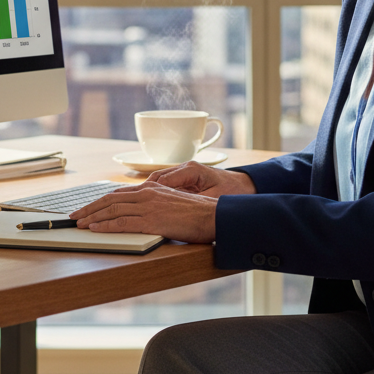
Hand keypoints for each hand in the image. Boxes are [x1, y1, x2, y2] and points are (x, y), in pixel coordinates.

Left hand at [70, 183, 218, 241]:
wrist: (213, 215)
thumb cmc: (196, 213)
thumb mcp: (172, 203)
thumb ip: (155, 205)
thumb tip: (141, 214)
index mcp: (151, 188)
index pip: (118, 193)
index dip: (99, 201)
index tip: (87, 208)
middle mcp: (147, 193)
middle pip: (110, 199)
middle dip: (89, 209)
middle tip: (74, 217)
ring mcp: (148, 206)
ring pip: (112, 209)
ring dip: (92, 217)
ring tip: (79, 224)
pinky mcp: (152, 220)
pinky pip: (122, 222)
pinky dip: (105, 225)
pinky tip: (94, 229)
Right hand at [134, 160, 255, 197]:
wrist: (246, 186)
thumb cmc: (232, 192)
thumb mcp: (214, 199)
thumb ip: (193, 202)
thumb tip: (173, 206)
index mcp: (191, 170)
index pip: (162, 180)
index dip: (148, 193)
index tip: (136, 204)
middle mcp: (185, 168)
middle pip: (155, 178)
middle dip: (142, 192)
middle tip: (127, 205)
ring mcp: (184, 172)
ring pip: (157, 181)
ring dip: (145, 192)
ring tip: (130, 205)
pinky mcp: (185, 179)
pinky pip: (164, 185)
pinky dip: (154, 193)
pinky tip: (146, 204)